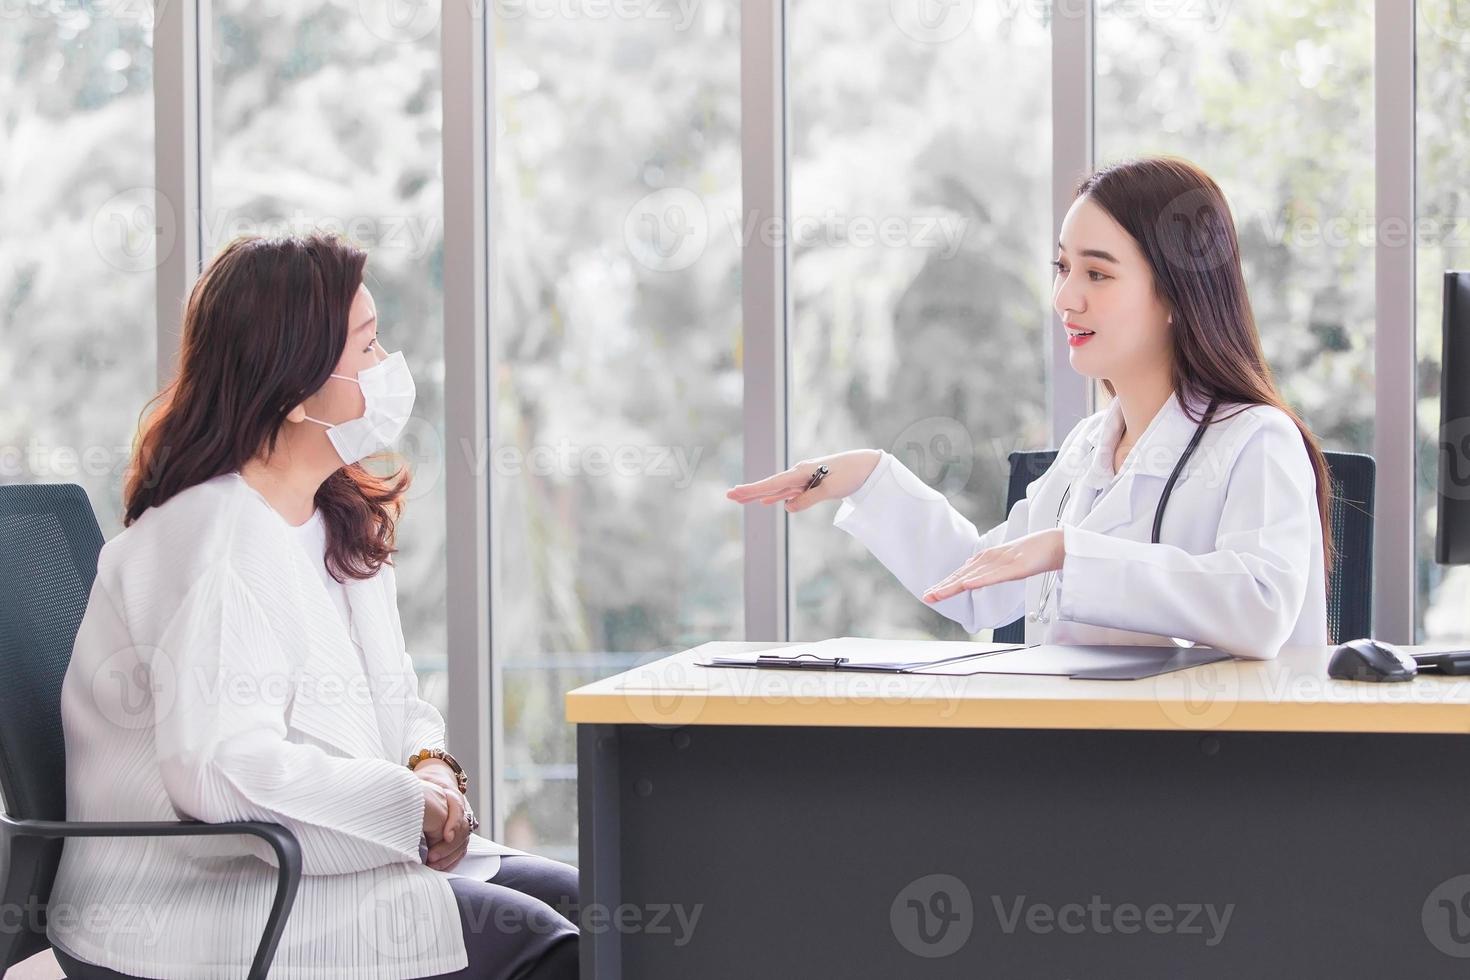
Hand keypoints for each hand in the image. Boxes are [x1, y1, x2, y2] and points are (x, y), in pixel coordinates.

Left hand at [419, 781, 469, 870]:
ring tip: (433, 865)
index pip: (458, 807)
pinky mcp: (457, 838)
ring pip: (462, 843)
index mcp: (451, 796)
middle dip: (448, 846)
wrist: (431, 787)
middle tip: (432, 856)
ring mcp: (460, 825)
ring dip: (449, 856)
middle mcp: (459, 811)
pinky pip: (459, 852)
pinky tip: (438, 867)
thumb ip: (413, 793)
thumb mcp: (418, 786)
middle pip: (462, 830)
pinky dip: (450, 862)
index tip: (446, 835)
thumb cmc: (422, 788)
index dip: (454, 823)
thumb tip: (400, 802)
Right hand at [726, 450, 881, 513]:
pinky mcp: (810, 483)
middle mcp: (800, 474)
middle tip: (730, 496)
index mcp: (802, 472)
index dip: (753, 490)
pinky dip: (777, 496)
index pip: (773, 484)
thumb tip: (788, 507)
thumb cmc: (850, 475)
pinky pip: (789, 491)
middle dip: (750, 491)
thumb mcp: (830, 490)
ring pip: (777, 489)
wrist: (866, 465)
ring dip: (760, 494)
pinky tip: (768, 501)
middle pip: (770, 485)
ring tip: (742, 498)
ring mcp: (804, 478)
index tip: (735, 492)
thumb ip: (808, 499)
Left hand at [922, 528, 1064, 603]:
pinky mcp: (1014, 566)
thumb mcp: (1005, 564)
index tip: (930, 594)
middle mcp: (989, 560)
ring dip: (954, 585)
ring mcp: (1001, 563)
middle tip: (926, 597)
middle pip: (962, 576)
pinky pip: (995, 575)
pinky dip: (980, 580)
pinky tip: (968, 585)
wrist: (1054, 543)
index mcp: (986, 560)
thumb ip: (988, 569)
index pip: (961, 575)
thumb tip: (970, 575)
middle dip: (943, 587)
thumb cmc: (1033, 553)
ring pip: (974, 577)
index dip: (945, 585)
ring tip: (938, 594)